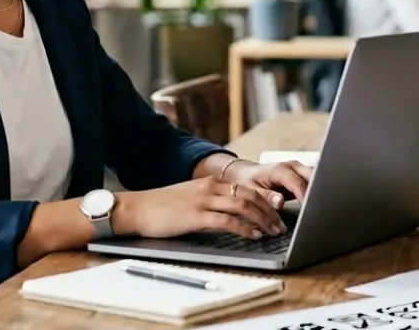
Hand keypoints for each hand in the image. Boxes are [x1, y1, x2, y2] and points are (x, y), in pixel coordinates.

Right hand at [116, 177, 284, 239]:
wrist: (137, 208)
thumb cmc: (161, 207)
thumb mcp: (190, 198)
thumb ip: (211, 201)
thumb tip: (231, 213)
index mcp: (210, 182)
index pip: (246, 188)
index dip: (265, 201)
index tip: (275, 214)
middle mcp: (210, 187)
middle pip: (250, 195)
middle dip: (269, 211)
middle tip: (280, 225)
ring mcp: (203, 200)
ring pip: (243, 205)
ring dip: (262, 219)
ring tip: (272, 231)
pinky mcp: (196, 215)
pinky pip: (227, 220)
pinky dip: (244, 228)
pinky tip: (253, 235)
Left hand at [225, 160, 312, 204]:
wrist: (246, 173)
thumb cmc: (248, 181)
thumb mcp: (252, 190)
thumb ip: (266, 196)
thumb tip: (279, 202)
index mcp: (280, 170)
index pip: (298, 183)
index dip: (305, 197)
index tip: (310, 211)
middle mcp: (293, 166)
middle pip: (313, 176)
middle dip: (318, 192)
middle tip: (319, 210)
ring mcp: (299, 169)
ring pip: (317, 177)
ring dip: (320, 191)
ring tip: (321, 208)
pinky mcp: (302, 175)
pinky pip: (315, 181)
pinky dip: (317, 191)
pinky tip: (318, 204)